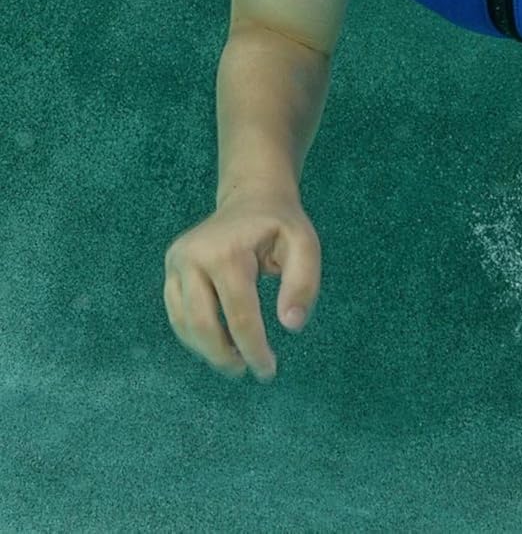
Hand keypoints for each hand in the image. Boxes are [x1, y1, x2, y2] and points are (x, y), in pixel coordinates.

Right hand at [164, 194, 320, 381]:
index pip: (239, 315)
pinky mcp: (170, 268)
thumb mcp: (305, 245)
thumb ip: (303, 284)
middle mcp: (193, 256)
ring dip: (208, 350)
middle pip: (203, 324)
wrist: (251, 197)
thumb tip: (290, 326)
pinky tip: (219, 342)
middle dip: (225, 356)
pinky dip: (195, 336)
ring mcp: (176, 262)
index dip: (254, 349)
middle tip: (247, 370)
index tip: (268, 370)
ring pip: (185, 324)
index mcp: (227, 252)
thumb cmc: (280, 224)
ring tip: (236, 359)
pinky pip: (177, 314)